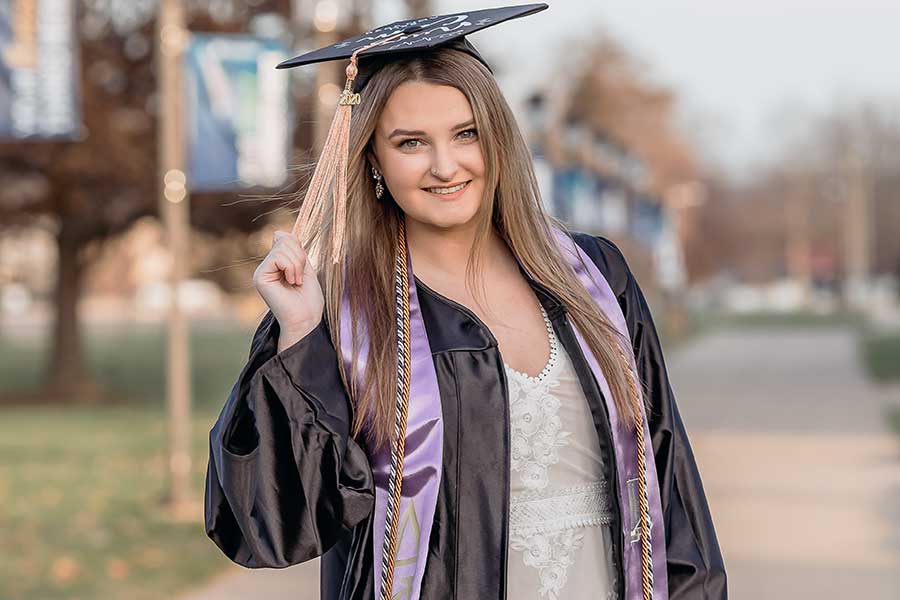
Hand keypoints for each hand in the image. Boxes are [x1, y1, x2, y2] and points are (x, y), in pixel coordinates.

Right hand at [252, 231, 324, 347]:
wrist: (306, 320)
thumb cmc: (309, 300)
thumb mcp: (305, 268)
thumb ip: (294, 251)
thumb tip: (280, 232)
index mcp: (276, 265)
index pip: (284, 238)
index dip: (298, 248)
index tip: (304, 268)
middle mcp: (265, 268)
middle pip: (283, 240)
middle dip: (300, 256)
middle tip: (301, 278)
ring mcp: (261, 272)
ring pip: (282, 247)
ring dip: (297, 264)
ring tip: (297, 281)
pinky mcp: (260, 277)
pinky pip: (278, 257)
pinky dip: (292, 268)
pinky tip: (292, 282)